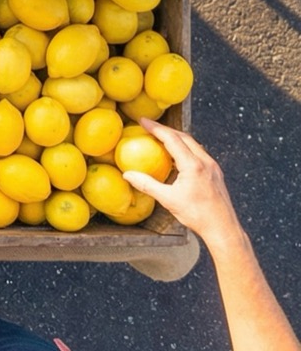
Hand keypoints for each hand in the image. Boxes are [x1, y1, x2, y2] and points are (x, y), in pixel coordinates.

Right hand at [125, 118, 240, 242]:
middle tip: (150, 126)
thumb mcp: (168, 200)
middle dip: (166, 129)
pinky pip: (199, 154)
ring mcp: (213, 167)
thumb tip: (128, 175)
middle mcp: (205, 162)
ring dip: (177, 138)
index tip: (143, 121)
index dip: (156, 128)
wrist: (223, 228)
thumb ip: (147, 185)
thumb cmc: (198, 215)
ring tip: (162, 138)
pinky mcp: (216, 173)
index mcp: (193, 166)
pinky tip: (177, 156)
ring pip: (193, 144)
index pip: (172, 139)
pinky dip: (185, 149)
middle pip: (184, 137)